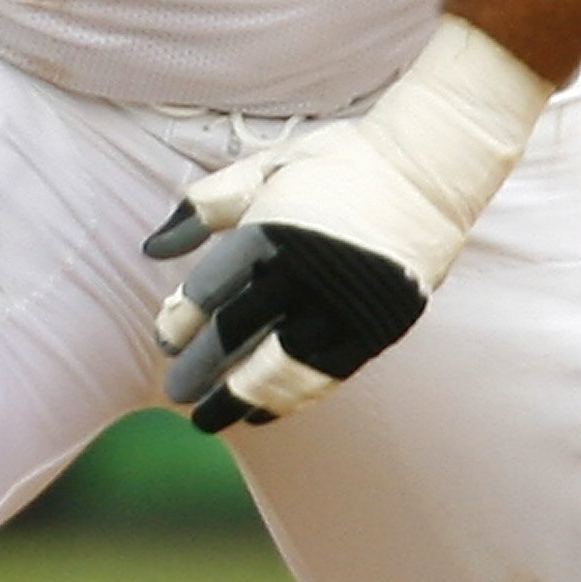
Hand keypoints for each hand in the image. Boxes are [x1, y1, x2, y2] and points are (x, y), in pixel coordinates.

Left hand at [142, 15, 552, 432]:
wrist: (426, 173)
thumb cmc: (339, 164)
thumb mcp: (266, 168)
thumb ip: (206, 205)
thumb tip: (154, 248)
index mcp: (269, 231)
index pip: (211, 292)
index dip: (182, 322)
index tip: (166, 340)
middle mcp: (303, 274)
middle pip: (237, 334)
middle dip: (201, 368)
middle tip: (177, 392)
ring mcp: (342, 306)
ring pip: (279, 368)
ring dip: (240, 397)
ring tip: (213, 417)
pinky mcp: (375, 328)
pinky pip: (323, 378)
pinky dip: (288, 400)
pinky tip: (261, 411)